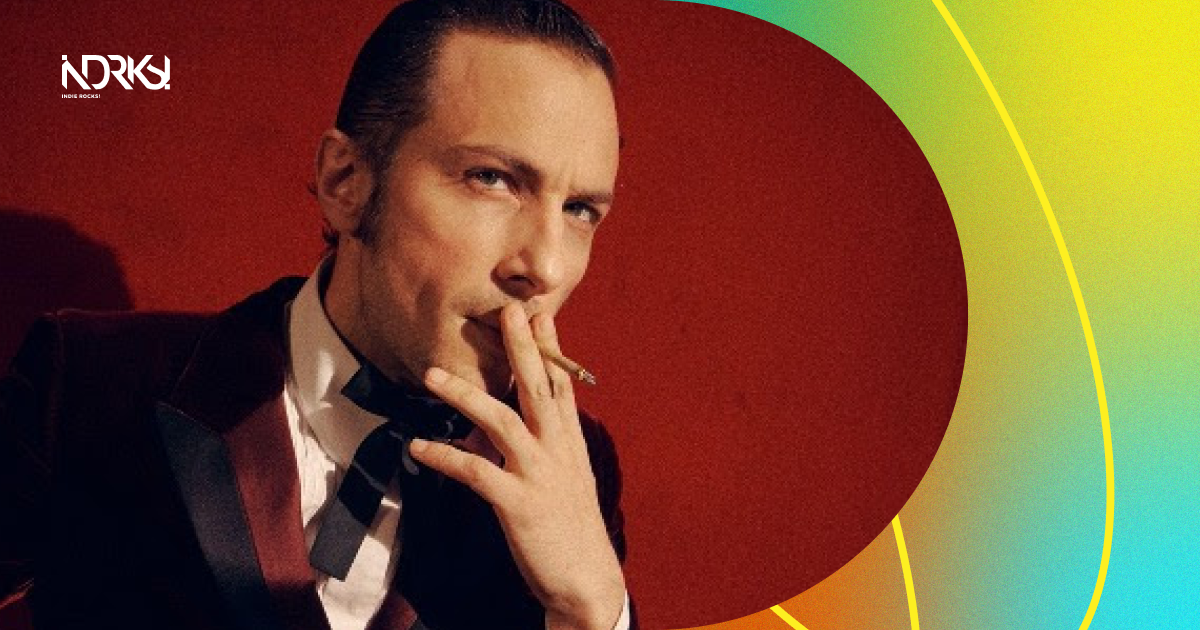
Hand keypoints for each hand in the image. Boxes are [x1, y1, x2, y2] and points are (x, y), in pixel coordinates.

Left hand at [409, 303, 624, 629]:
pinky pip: (476, 472)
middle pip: (538, 388)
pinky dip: (445, 457)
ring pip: (502, 422)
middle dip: (522, 348)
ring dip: (466, 396)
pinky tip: (418, 447)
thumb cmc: (567, 526)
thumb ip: (527, 447)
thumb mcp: (557, 478)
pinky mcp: (518, 503)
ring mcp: (539, 474)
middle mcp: (557, 449)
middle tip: (508, 311)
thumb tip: (478, 429)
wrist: (586, 579)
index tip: (539, 313)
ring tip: (432, 375)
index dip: (551, 348)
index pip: (561, 385)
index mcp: (568, 442)